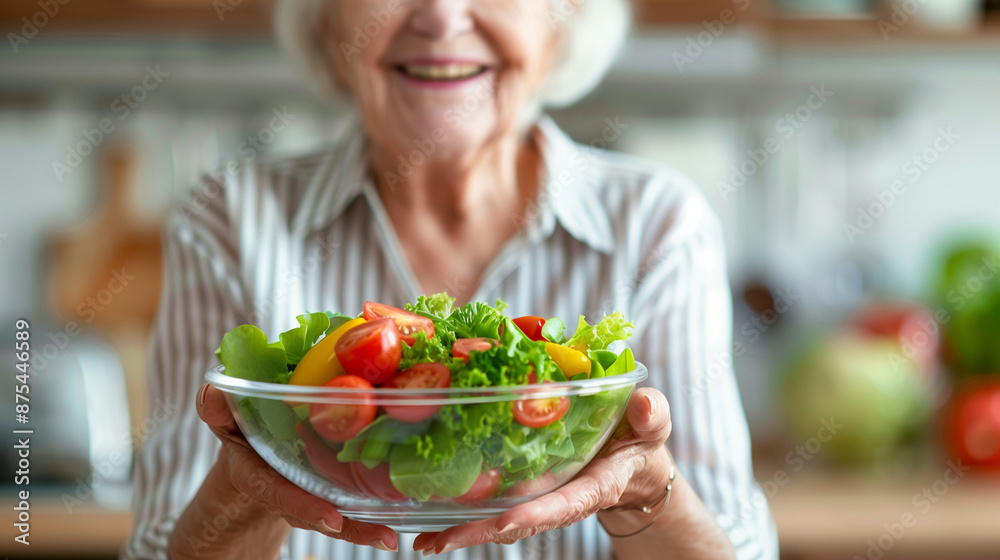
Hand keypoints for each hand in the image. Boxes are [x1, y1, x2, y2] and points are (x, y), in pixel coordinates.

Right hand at [191, 383, 398, 551]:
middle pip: (314, 515)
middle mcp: (282, 492)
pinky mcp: (326, 491)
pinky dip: (368, 520)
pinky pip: (345, 509)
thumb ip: (217, 409)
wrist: (248, 452)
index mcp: (256, 475)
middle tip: (380, 535)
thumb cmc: (240, 429)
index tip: (331, 519)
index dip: (302, 506)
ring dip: (363, 528)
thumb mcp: (224, 418)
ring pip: (333, 518)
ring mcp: (304, 496)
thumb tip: (214, 396)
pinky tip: (392, 528)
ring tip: (390, 538)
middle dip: (345, 527)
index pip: (277, 493)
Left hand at [413, 387, 672, 554]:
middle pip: (521, 522)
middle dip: (481, 532)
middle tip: (439, 541)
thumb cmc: (641, 440)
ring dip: (465, 532)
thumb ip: (651, 417)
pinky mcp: (530, 493)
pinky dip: (467, 518)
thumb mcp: (652, 426)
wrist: (635, 461)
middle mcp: (564, 499)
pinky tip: (432, 523)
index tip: (504, 523)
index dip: (535, 514)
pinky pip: (497, 508)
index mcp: (595, 485)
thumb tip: (645, 404)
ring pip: (503, 521)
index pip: (564, 503)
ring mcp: (544, 499)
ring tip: (425, 542)